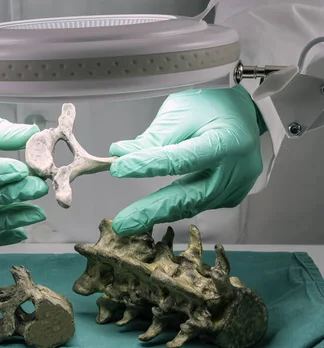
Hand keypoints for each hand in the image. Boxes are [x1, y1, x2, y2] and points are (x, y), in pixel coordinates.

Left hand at [109, 85, 266, 235]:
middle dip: (151, 211)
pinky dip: (174, 206)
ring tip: (130, 220)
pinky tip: (153, 210)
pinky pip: (197, 204)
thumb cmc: (214, 108)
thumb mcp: (181, 112)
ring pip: (190, 205)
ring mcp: (236, 187)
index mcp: (225, 142)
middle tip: (123, 223)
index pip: (180, 159)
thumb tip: (122, 154)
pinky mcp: (231, 196)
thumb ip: (154, 137)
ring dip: (158, 212)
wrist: (246, 114)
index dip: (147, 166)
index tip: (119, 168)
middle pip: (188, 197)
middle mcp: (236, 170)